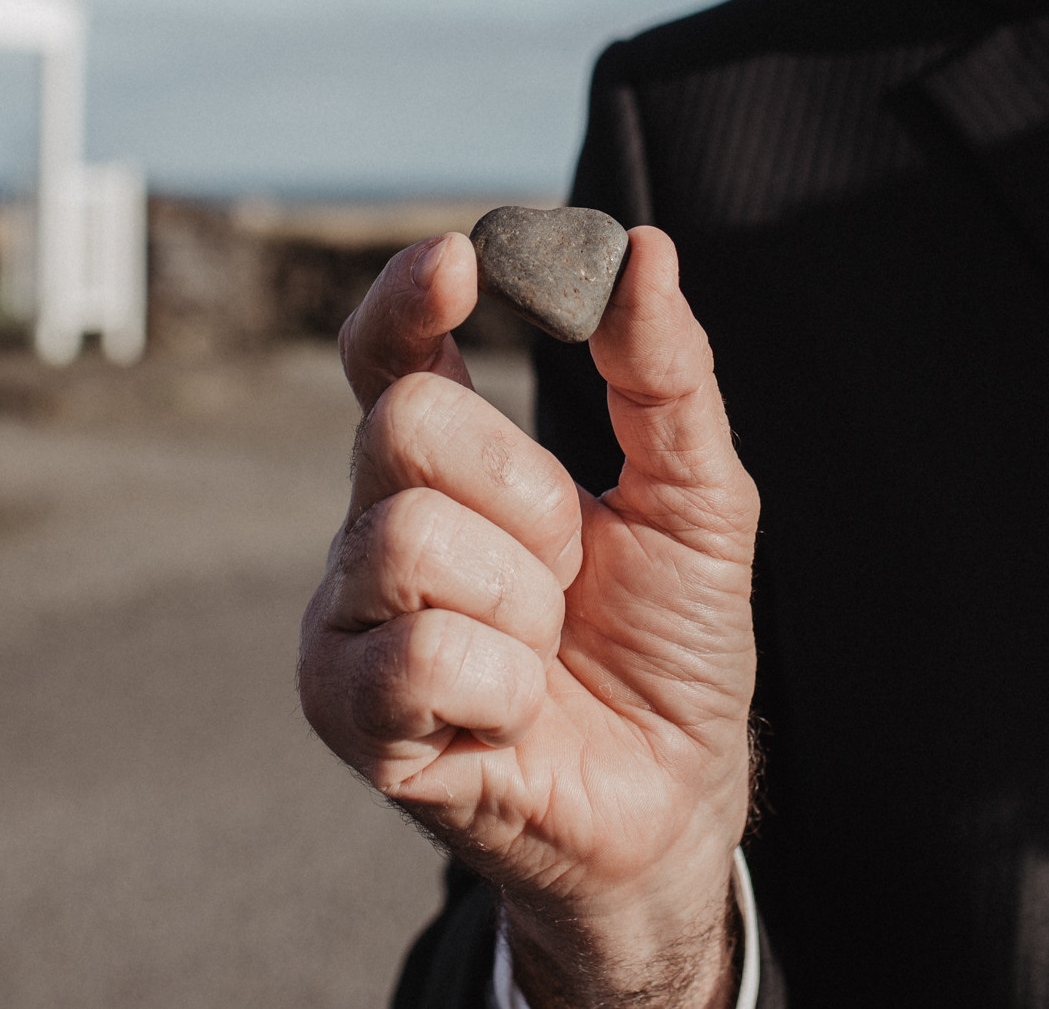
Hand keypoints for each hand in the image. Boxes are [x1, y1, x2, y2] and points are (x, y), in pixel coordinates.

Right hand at [301, 226, 757, 1007]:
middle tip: (569, 565)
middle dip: (525, 491)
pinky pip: (415, 654)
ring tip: (544, 649)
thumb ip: (665, 375)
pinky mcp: (348, 712)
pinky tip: (513, 713)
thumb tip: (640, 251)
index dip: (408, 299)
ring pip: (409, 539)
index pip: (390, 355)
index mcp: (451, 466)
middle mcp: (380, 526)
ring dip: (521, 600)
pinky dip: (499, 683)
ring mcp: (352, 619)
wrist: (676, 796)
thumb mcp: (700, 497)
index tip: (461, 261)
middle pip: (406, 425)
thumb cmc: (671, 646)